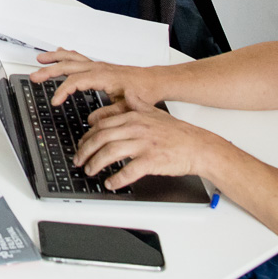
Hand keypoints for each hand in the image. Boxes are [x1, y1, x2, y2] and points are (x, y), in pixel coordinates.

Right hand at [30, 50, 164, 109]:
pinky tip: (60, 54)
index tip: (55, 101)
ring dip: (54, 58)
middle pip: (68, 66)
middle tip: (35, 77)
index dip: (62, 91)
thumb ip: (109, 114)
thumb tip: (92, 121)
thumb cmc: (143, 91)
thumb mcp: (127, 107)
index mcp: (102, 76)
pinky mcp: (99, 66)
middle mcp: (98, 68)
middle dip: (49, 71)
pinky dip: (66, 55)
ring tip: (39, 60)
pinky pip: (78, 57)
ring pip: (71, 58)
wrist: (153, 81)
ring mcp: (98, 65)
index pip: (75, 81)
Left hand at [70, 94, 227, 187]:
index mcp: (134, 117)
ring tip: (90, 171)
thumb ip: (138, 104)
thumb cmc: (178, 133)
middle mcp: (136, 129)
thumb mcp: (155, 113)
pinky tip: (111, 183)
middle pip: (102, 138)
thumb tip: (128, 95)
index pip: (102, 125)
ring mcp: (143, 144)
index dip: (87, 137)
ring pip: (110, 152)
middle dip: (85, 151)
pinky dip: (117, 179)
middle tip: (79, 160)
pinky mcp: (152, 160)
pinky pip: (129, 171)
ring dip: (96, 164)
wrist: (199, 147)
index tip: (80, 145)